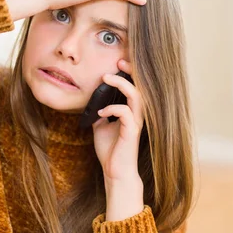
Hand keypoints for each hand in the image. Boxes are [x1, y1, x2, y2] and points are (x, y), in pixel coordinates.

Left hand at [92, 59, 143, 182]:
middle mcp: (136, 115)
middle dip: (131, 72)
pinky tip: (100, 113)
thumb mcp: (100, 127)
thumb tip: (92, 103)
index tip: (118, 63)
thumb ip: (100, 114)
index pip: (135, 88)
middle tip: (118, 61)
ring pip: (137, 97)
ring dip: (122, 84)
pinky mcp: (131, 132)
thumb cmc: (110, 151)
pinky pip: (125, 113)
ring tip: (107, 78)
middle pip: (140, 87)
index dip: (129, 74)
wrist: (114, 171)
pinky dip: (112, 109)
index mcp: (131, 112)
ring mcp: (135, 123)